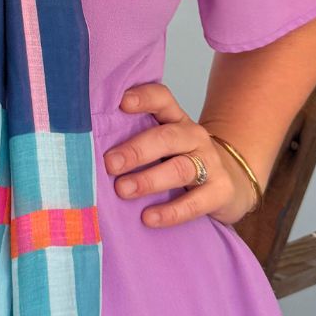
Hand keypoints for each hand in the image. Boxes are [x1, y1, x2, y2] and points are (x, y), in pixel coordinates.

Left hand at [102, 82, 258, 227]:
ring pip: (180, 168)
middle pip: (167, 137)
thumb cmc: (180, 160)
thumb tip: (86, 147)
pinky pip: (196, 202)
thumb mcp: (162, 143)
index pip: (162, 98)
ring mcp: (210, 163)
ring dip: (149, 180)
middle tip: (110, 163)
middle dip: (136, 149)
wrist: (229, 182)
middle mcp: (193, 136)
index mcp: (175, 119)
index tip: (121, 103)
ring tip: (123, 190)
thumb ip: (132, 138)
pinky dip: (171, 211)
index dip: (143, 98)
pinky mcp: (220, 191)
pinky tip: (148, 217)